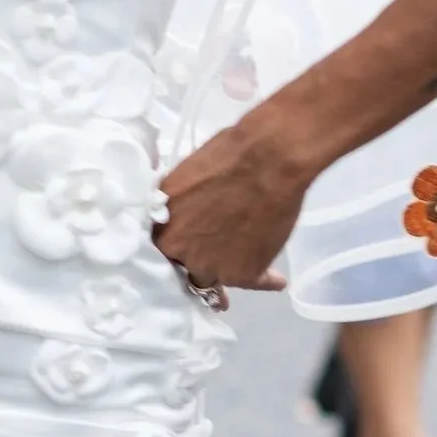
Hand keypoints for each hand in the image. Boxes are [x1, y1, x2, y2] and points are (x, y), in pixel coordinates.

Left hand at [155, 123, 298, 295]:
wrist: (267, 159)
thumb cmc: (224, 155)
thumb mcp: (183, 180)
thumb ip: (178, 207)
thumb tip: (185, 213)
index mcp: (161, 228)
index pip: (163, 248)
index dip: (179, 246)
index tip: (189, 247)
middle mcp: (180, 253)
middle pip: (187, 265)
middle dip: (200, 260)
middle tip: (216, 256)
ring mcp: (211, 267)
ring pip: (218, 277)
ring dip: (230, 271)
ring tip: (246, 265)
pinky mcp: (244, 274)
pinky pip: (256, 282)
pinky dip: (266, 280)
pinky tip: (275, 280)